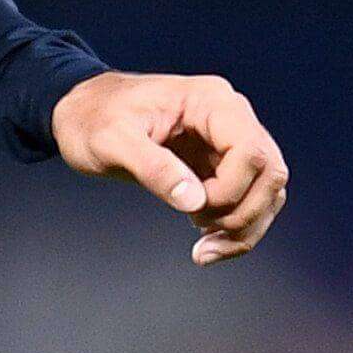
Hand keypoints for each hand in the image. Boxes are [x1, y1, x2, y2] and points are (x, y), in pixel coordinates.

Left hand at [51, 71, 288, 264]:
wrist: (82, 112)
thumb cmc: (92, 118)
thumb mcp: (111, 141)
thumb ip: (153, 168)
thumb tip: (195, 202)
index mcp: (210, 101)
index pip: (251, 150)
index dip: (231, 189)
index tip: (194, 207)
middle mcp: (228, 118)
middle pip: (270, 173)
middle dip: (243, 214)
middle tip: (202, 235)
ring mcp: (226, 141)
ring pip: (267, 191)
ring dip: (245, 227)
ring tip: (204, 250)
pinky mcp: (218, 164)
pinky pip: (247, 199)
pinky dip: (236, 227)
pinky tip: (207, 241)